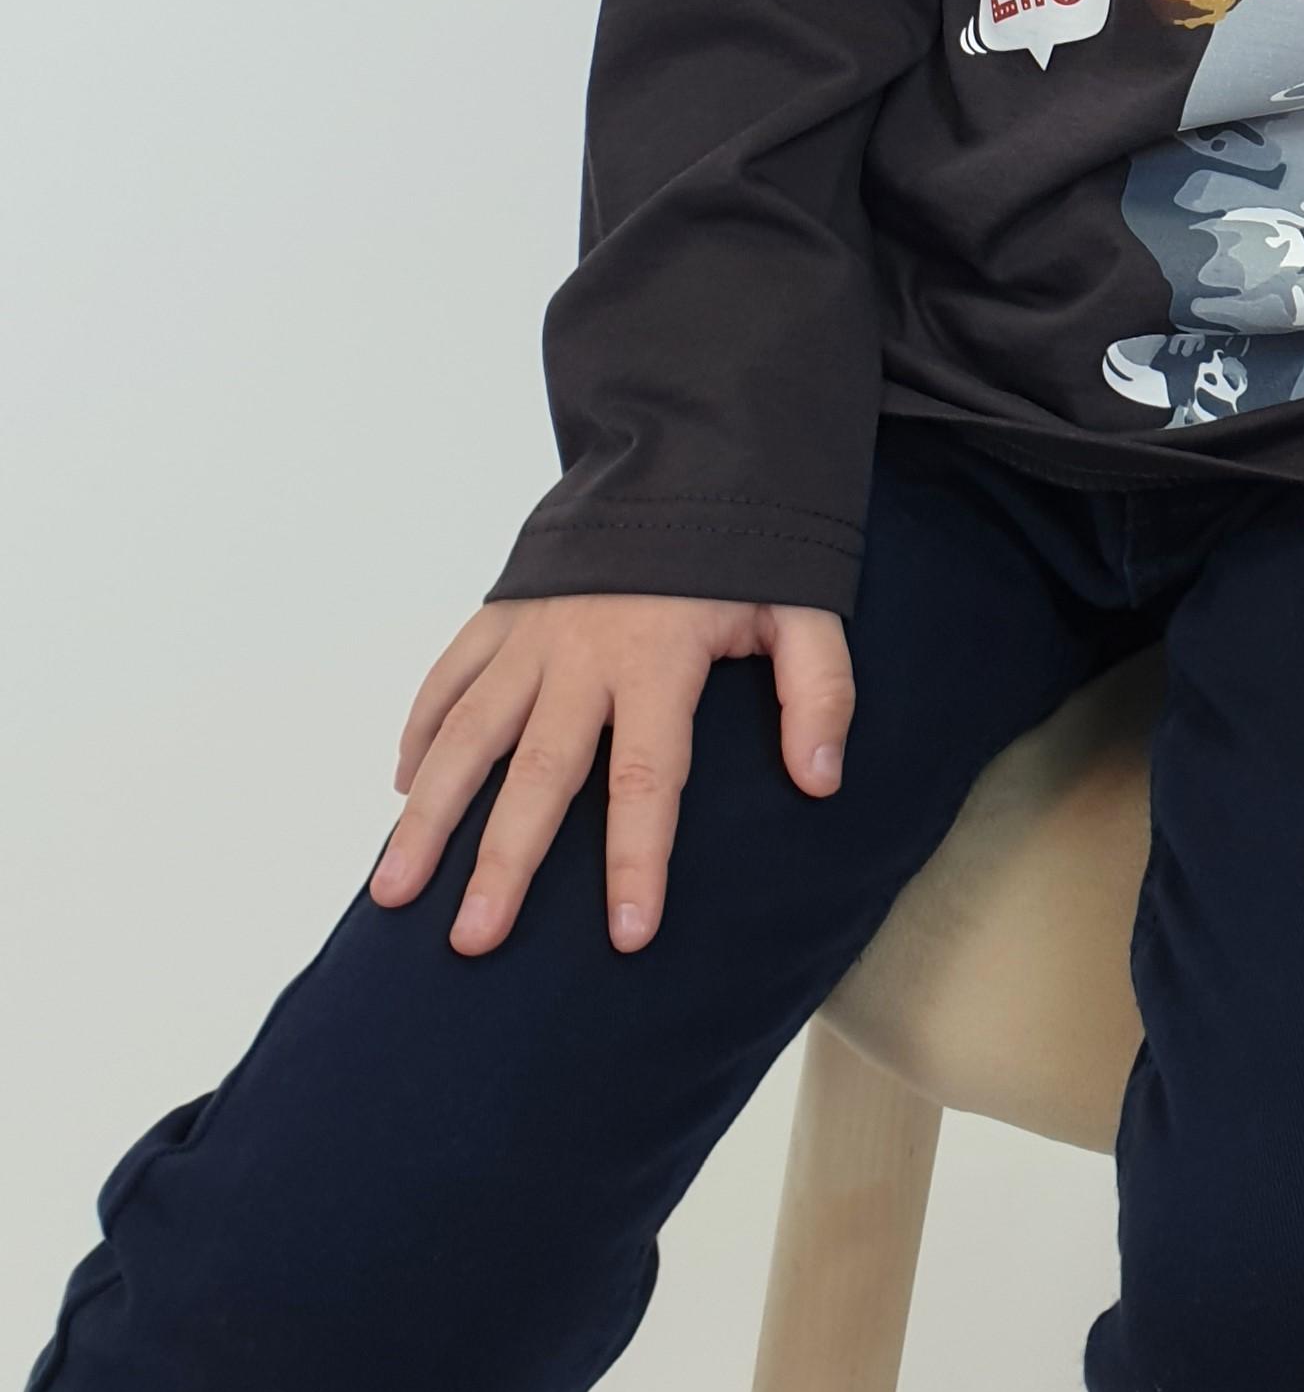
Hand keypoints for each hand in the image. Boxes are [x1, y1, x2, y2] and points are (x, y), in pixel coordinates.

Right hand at [367, 590, 852, 955]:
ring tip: (394, 892)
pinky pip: (447, 679)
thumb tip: (821, 779)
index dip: (639, 856)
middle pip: (539, 771)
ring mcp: (531, 633)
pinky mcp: (501, 612)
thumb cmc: (746, 548)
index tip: (627, 935)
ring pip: (468, 733)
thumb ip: (821, 689)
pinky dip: (419, 734)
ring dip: (430, 815)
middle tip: (473, 941)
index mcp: (658, 656)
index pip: (647, 774)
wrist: (687, 451)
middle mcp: (582, 651)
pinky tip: (403, 793)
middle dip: (504, 860)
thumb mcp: (804, 605)